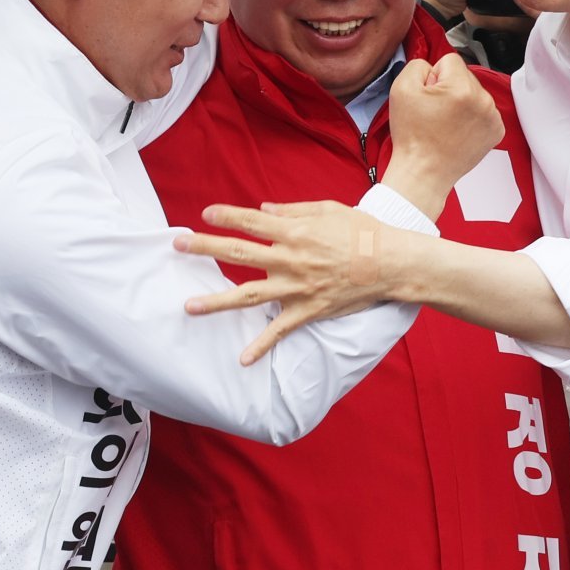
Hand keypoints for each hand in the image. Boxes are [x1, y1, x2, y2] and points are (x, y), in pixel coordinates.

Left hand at [175, 200, 402, 364]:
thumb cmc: (363, 231)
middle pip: (238, 254)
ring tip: (188, 306)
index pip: (251, 222)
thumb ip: (293, 210)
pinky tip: (242, 359)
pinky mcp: (309, 310)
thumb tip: (262, 211)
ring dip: (216, 301)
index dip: (226, 216)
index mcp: (295, 232)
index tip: (204, 214)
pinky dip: (261, 346)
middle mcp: (290, 259)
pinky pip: (280, 331)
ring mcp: (297, 287)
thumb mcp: (328, 209)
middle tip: (178, 245)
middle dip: (205, 248)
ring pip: (248, 296)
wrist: (391, 263)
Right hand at [381, 54, 503, 219]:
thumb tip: (434, 67)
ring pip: (474, 93)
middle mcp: (483, 100)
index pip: (449, 60)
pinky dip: (471, 118)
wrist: (423, 172)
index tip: (428, 96)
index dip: (433, 76)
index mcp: (461, 88)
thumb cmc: (413, 137)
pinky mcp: (496, 131)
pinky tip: (456, 131)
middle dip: (448, 88)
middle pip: (464, 76)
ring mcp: (492, 117)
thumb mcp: (401, 88)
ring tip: (444, 124)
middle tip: (434, 112)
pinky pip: (482, 110)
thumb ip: (418, 64)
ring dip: (460, 103)